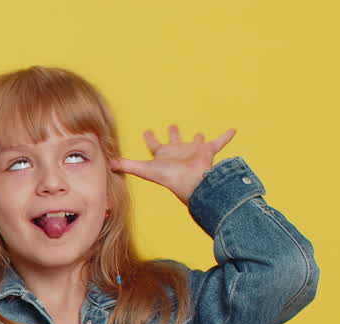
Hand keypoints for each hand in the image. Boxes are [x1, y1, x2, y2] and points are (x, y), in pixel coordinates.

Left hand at [112, 126, 235, 204]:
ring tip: (199, 133)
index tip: (147, 131)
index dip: (150, 138)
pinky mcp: (208, 151)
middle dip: (173, 134)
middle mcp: (178, 153)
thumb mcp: (143, 168)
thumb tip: (106, 162)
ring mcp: (194, 152)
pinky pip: (219, 142)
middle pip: (175, 141)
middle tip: (173, 125)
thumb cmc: (168, 177)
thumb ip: (125, 165)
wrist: (191, 182)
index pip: (155, 145)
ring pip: (196, 142)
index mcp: (164, 156)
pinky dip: (226, 136)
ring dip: (198, 138)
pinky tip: (233, 129)